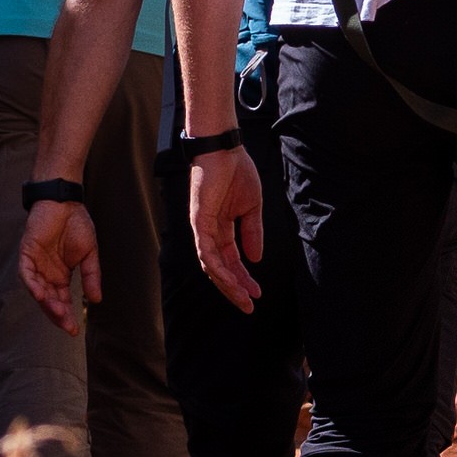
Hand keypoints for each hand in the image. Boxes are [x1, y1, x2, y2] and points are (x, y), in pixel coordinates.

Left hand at [20, 196, 100, 329]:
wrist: (65, 202)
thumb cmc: (77, 224)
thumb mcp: (89, 254)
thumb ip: (91, 276)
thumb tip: (96, 299)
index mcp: (61, 275)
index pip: (62, 300)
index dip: (68, 315)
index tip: (75, 330)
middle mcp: (47, 273)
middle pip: (49, 300)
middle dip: (58, 314)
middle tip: (68, 325)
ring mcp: (36, 264)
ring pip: (37, 290)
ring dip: (46, 303)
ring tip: (59, 313)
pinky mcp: (27, 253)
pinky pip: (27, 273)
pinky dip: (32, 284)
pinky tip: (41, 294)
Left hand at [189, 142, 266, 314]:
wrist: (225, 149)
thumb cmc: (236, 171)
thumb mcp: (252, 208)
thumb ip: (252, 233)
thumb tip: (256, 259)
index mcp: (222, 228)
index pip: (231, 261)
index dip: (244, 279)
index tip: (257, 294)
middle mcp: (209, 232)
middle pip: (220, 269)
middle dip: (234, 289)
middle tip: (248, 306)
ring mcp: (202, 228)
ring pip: (212, 265)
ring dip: (227, 283)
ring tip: (243, 297)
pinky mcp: (198, 221)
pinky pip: (206, 250)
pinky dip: (218, 266)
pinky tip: (231, 279)